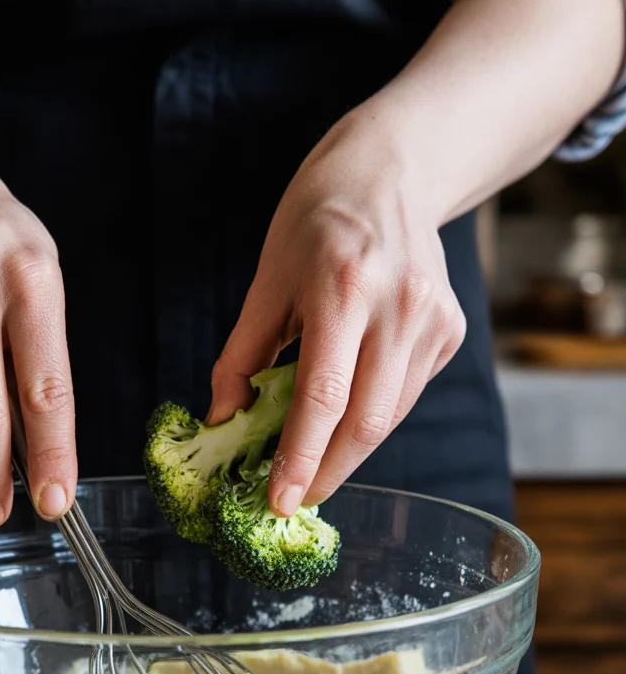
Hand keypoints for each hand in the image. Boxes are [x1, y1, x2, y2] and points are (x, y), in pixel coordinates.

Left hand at [208, 108, 466, 516]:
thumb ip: (242, 357)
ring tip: (313, 460)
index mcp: (343, 288)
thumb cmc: (315, 222)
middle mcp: (398, 306)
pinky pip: (405, 395)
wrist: (391, 171)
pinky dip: (371, 415)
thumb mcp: (266, 280)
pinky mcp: (451, 331)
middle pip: (366, 422)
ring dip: (348, 450)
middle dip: (328, 471)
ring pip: (390, 418)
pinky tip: (348, 406)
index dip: (300, 458)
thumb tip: (223, 422)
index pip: (323, 397)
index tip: (279, 502)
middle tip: (294, 496)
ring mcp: (433, 320)